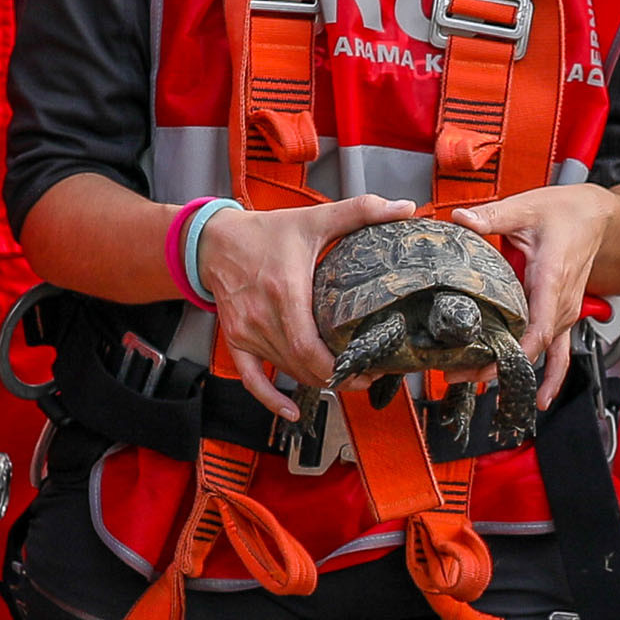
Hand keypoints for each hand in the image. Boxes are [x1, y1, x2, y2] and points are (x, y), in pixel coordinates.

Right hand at [196, 192, 409, 412]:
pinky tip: (291, 412)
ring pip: (285, 371)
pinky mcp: (235, 339)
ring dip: (315, 381)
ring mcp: (246, 331)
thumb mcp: (314, 219)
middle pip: (302, 365)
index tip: (369, 369)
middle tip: (367, 377)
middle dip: (338, 377)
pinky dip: (270, 398)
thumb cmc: (265, 232)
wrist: (213, 240)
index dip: (340, 367)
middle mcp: (262, 316)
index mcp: (284, 291)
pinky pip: (250, 378)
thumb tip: (406, 207)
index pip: (311, 347)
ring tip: (345, 381)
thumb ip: (361, 211)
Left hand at [455, 183, 619, 400]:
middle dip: (496, 365)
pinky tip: (540, 398)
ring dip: (511, 369)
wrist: (597, 215)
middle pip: (532, 347)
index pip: (538, 328)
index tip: (487, 364)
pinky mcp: (563, 314)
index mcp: (552, 278)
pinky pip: (559, 352)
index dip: (515, 351)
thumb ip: (492, 217)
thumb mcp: (526, 208)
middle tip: (456, 372)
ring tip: (476, 382)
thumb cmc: (567, 213)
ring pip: (541, 352)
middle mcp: (562, 303)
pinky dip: (550, 377)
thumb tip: (461, 219)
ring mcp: (565, 312)